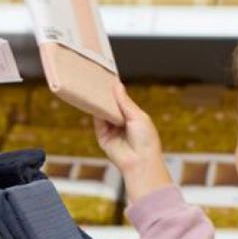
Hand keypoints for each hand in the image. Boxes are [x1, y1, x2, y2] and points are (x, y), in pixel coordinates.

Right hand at [93, 86, 172, 200]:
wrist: (140, 161)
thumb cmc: (146, 139)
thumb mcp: (138, 116)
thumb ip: (125, 101)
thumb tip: (117, 85)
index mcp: (133, 117)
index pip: (122, 101)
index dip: (115, 91)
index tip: (108, 77)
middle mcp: (121, 122)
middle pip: (110, 105)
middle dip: (105, 95)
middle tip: (97, 79)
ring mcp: (111, 129)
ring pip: (102, 112)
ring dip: (98, 101)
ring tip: (92, 86)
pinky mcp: (102, 136)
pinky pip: (97, 121)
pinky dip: (94, 111)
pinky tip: (91, 101)